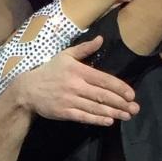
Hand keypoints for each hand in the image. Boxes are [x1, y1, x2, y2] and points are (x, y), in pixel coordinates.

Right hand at [14, 36, 139, 125]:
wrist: (27, 90)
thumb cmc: (48, 71)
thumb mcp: (64, 56)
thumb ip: (84, 49)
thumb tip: (101, 39)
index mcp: (78, 71)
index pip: (104, 80)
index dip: (119, 88)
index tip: (131, 94)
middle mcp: (75, 85)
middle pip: (102, 95)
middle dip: (121, 103)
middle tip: (134, 108)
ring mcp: (69, 100)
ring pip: (95, 107)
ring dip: (113, 113)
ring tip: (126, 116)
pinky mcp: (63, 112)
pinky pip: (83, 116)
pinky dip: (97, 119)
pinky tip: (108, 121)